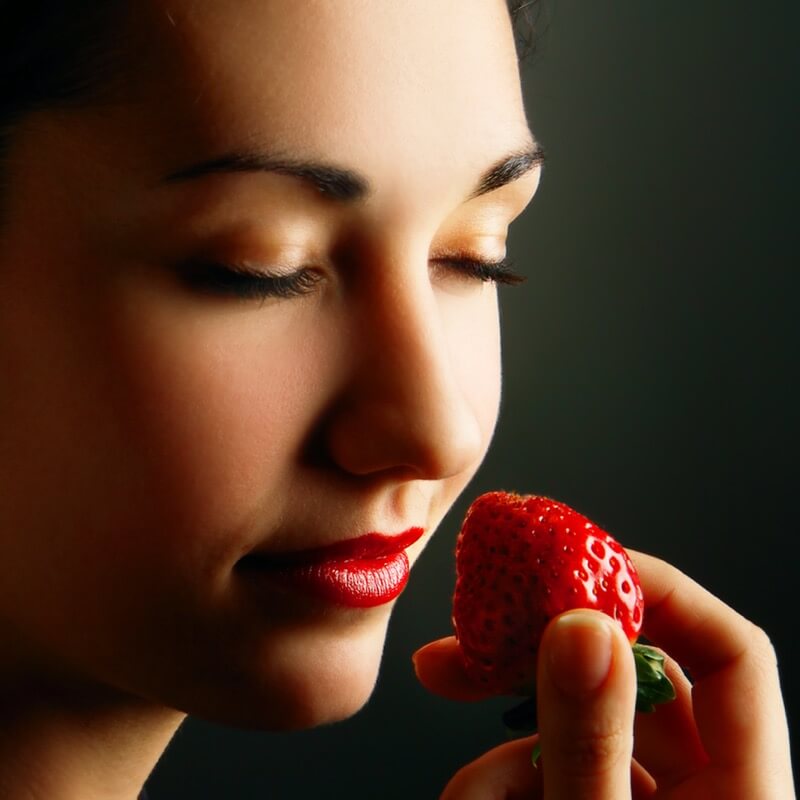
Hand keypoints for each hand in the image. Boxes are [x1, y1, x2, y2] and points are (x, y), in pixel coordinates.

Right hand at [413, 552, 794, 798]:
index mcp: (744, 794)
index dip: (658, 589)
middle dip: (533, 663)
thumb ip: (593, 740)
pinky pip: (539, 775)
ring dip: (499, 755)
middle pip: (624, 680)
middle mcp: (698, 792)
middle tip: (468, 642)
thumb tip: (583, 624)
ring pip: (565, 732)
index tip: (574, 565)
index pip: (729, 650)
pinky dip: (496, 785)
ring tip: (471, 796)